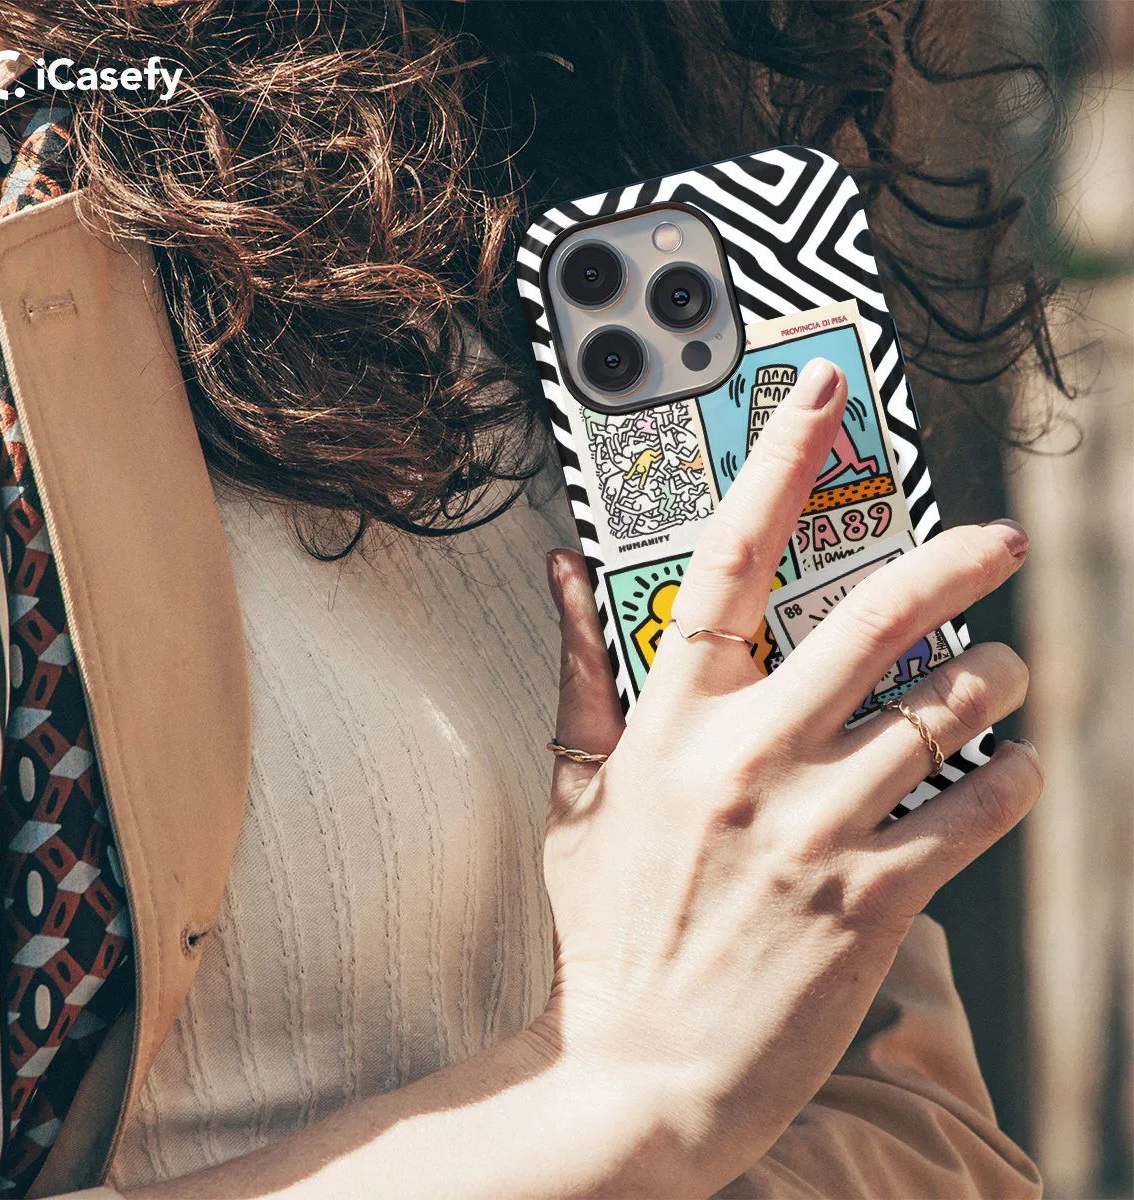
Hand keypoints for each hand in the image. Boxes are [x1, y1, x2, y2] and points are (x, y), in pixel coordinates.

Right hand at [538, 358, 1041, 1194]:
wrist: (640, 1071)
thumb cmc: (606, 926)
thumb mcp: (577, 792)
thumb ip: (580, 672)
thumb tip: (563, 572)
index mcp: (672, 722)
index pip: (728, 560)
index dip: (777, 465)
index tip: (820, 398)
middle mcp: (750, 758)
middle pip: (874, 617)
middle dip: (955, 561)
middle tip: (997, 540)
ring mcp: (816, 827)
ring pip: (944, 709)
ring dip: (997, 677)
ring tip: (1008, 672)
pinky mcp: (873, 899)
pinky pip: (974, 809)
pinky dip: (1012, 775)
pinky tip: (1012, 765)